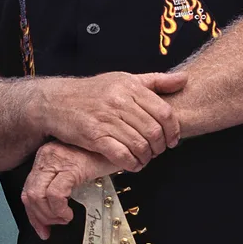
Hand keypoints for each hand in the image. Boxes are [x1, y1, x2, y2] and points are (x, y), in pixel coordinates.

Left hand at [21, 141, 114, 239]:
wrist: (121, 148)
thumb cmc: (101, 157)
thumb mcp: (74, 169)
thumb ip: (58, 183)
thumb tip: (48, 212)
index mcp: (46, 156)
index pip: (27, 189)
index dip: (33, 214)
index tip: (42, 228)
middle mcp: (47, 155)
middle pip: (30, 195)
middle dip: (40, 218)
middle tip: (55, 225)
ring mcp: (58, 160)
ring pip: (38, 196)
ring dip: (50, 216)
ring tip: (65, 218)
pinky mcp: (72, 166)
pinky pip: (56, 195)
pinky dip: (59, 210)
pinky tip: (69, 214)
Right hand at [37, 70, 185, 170]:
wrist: (57, 101)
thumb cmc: (94, 91)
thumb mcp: (125, 79)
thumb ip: (156, 81)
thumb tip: (185, 79)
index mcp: (130, 87)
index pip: (163, 112)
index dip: (173, 130)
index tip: (173, 139)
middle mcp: (120, 101)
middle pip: (153, 130)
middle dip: (161, 146)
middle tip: (159, 151)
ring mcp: (106, 119)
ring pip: (139, 144)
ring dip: (147, 156)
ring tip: (145, 158)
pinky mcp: (94, 136)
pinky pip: (120, 154)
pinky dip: (131, 164)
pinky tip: (132, 164)